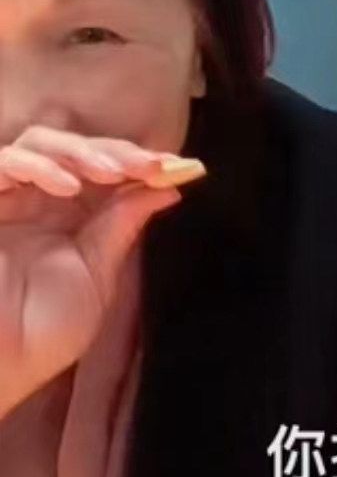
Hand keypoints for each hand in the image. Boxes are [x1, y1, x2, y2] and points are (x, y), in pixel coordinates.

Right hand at [0, 127, 204, 417]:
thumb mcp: (96, 275)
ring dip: (81, 151)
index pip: (103, 170)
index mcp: (67, 216)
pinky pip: (1, 163)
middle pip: (74, 147)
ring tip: (113, 173)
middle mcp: (35, 200)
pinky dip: (36, 166)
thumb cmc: (41, 334)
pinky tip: (67, 186)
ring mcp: (4, 199)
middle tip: (151, 165)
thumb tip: (168, 188)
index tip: (180, 168)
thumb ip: (122, 226)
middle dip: (117, 152)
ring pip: (38, 142)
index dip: (139, 164)